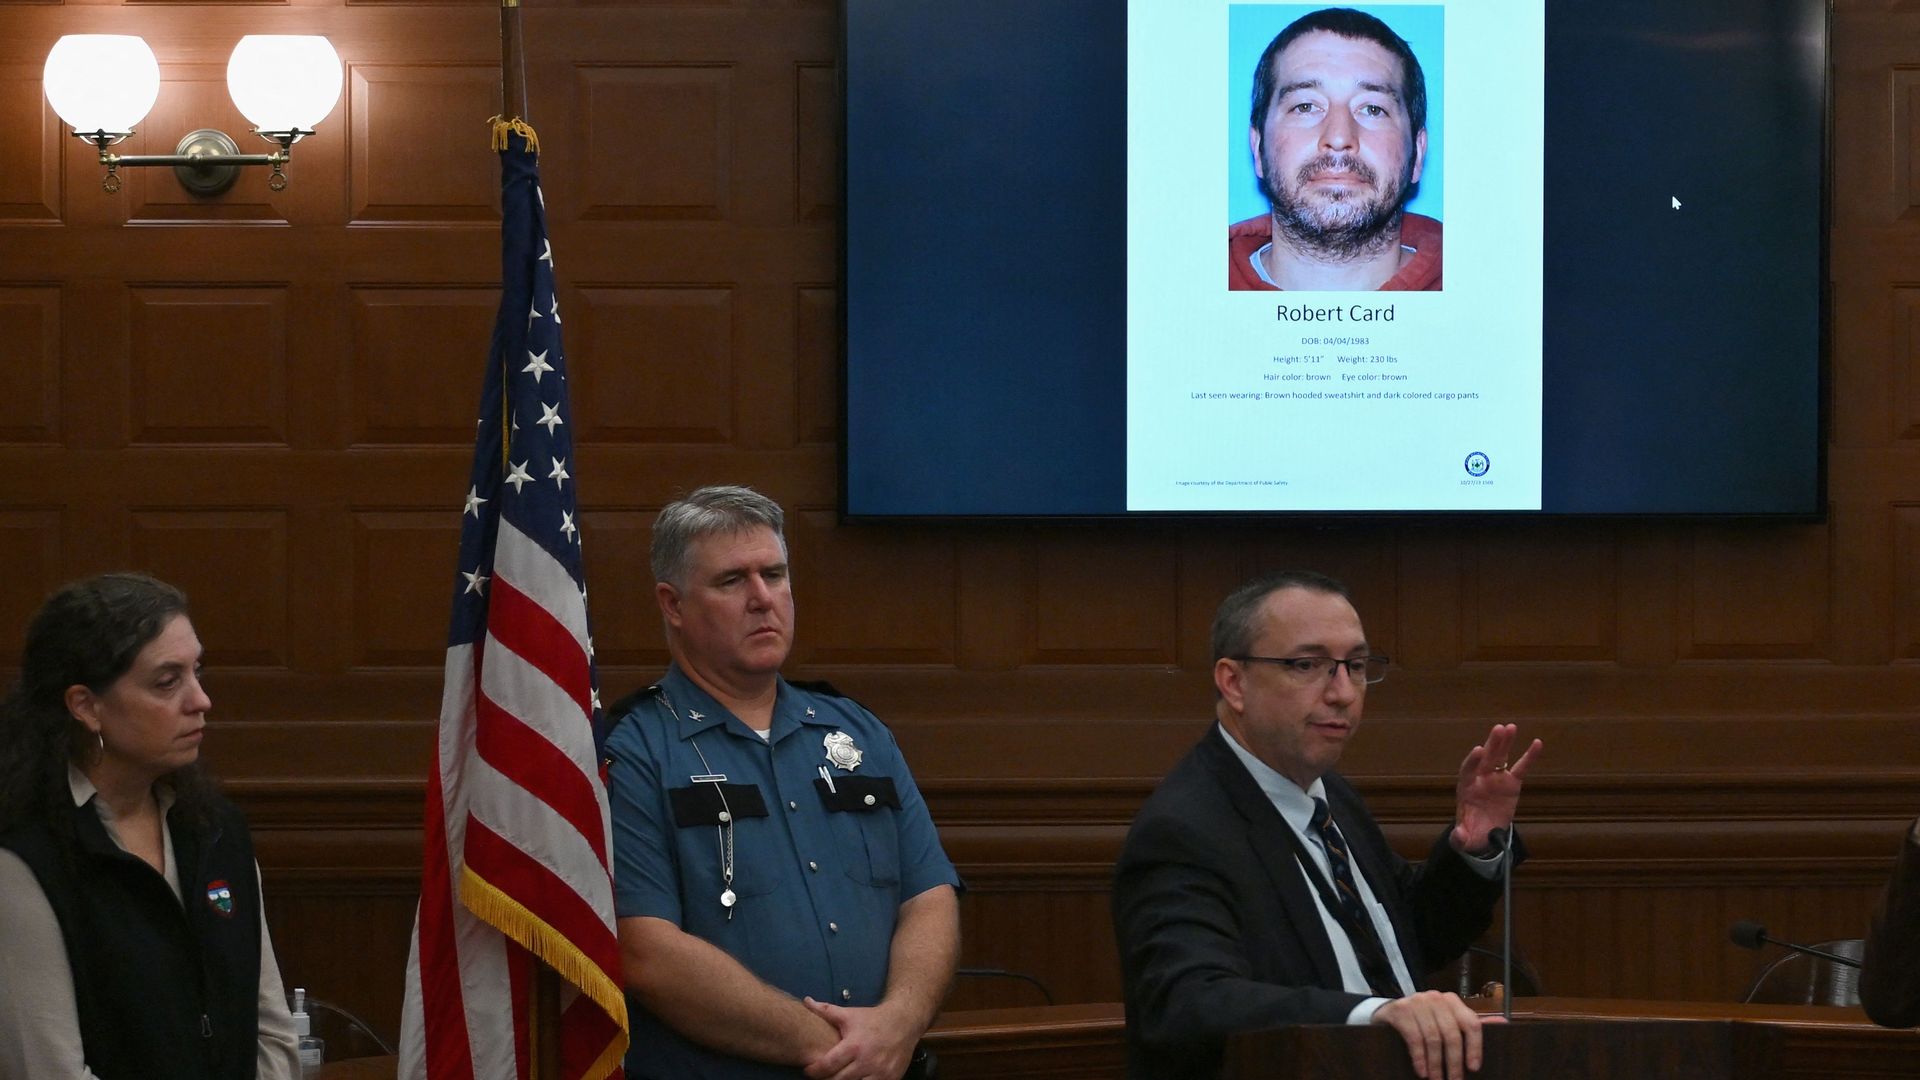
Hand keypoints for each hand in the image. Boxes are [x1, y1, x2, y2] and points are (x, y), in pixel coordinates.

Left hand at [800, 997, 918, 1079]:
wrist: (904, 1022)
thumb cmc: (873, 1019)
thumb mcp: (850, 1014)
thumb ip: (826, 1011)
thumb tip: (806, 1001)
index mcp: (854, 1046)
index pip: (828, 1065)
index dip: (814, 1071)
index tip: (808, 1070)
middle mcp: (867, 1061)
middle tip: (820, 1076)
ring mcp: (880, 1073)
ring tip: (837, 1077)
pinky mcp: (890, 1079)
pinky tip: (854, 1079)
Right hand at [1371, 990, 1500, 1079]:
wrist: (1390, 1014)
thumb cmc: (1424, 1021)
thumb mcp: (1448, 1021)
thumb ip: (1471, 1024)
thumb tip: (1503, 1023)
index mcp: (1453, 1001)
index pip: (1471, 1023)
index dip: (1475, 1047)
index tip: (1474, 1068)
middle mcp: (1436, 998)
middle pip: (1452, 1034)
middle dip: (1453, 1062)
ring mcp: (1417, 1002)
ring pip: (1433, 1038)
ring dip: (1435, 1064)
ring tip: (1436, 1079)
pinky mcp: (1401, 1010)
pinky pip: (1414, 1037)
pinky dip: (1419, 1058)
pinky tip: (1421, 1071)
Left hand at [1451, 723, 1541, 852]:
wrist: (1484, 834)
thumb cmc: (1471, 833)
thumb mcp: (1464, 839)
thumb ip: (1460, 838)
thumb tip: (1458, 836)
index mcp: (1466, 788)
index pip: (1467, 771)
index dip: (1472, 761)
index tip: (1479, 750)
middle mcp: (1480, 778)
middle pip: (1485, 758)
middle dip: (1492, 744)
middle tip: (1499, 729)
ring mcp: (1496, 778)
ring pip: (1500, 757)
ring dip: (1505, 742)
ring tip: (1511, 727)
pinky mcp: (1511, 783)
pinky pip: (1521, 767)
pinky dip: (1528, 756)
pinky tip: (1537, 743)